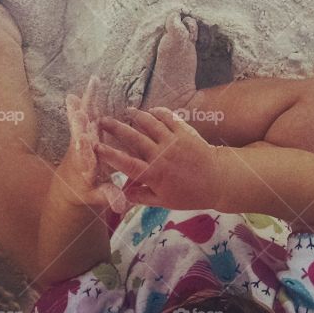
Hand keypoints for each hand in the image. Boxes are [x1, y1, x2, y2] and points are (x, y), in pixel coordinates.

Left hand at [57, 77, 127, 211]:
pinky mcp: (85, 128)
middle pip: (79, 134)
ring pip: (82, 117)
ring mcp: (81, 136)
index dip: (85, 149)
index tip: (86, 141)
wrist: (70, 184)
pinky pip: (88, 110)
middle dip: (80, 124)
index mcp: (84, 166)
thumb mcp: (98, 196)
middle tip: (79, 112)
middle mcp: (80, 149)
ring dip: (85, 102)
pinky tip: (94, 81)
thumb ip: (109, 196)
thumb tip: (122, 204)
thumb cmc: (87, 191)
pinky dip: (90, 96)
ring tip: (89, 86)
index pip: (84, 158)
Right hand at [96, 107, 225, 209]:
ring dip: (134, 115)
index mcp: (153, 174)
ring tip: (125, 111)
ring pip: (148, 122)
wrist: (217, 180)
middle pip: (132, 137)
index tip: (95, 146)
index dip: (109, 154)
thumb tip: (123, 193)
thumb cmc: (190, 194)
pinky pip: (167, 116)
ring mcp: (172, 140)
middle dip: (115, 127)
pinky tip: (149, 111)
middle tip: (102, 120)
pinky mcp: (183, 130)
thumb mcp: (164, 201)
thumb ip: (142, 196)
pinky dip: (156, 112)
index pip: (125, 162)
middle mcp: (160, 154)